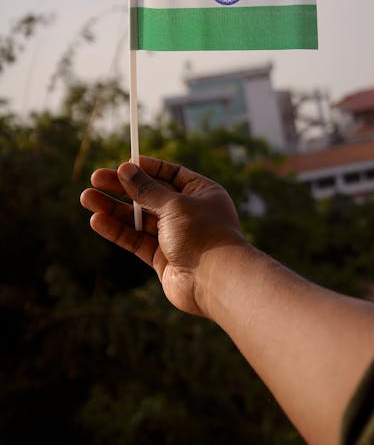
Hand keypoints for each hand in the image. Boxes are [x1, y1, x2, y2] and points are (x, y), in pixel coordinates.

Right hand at [80, 156, 245, 316]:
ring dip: (113, 208)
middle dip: (123, 187)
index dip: (148, 168)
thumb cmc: (203, 235)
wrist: (215, 281)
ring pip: (139, 218)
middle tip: (95, 178)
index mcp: (202, 193)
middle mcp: (189, 213)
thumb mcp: (174, 205)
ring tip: (86, 197)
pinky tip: (97, 220)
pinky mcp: (162, 258)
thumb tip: (126, 169)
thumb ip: (148, 190)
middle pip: (150, 195)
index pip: (171, 174)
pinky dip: (117, 230)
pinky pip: (136, 240)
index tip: (124, 163)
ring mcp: (175, 236)